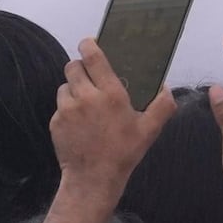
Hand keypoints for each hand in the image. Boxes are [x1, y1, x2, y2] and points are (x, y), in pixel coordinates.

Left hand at [51, 39, 176, 196]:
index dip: (88, 45)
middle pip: (73, 66)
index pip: (93, 56)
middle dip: (80, 68)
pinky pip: (59, 106)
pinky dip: (66, 109)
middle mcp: (86, 96)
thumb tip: (166, 88)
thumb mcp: (149, 130)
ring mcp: (67, 109)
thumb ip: (162, 106)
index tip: (88, 42)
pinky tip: (78, 123)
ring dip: (73, 89)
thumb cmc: (123, 153)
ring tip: (85, 104)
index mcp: (110, 93)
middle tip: (89, 78)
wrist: (93, 179)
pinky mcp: (55, 122)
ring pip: (64, 85)